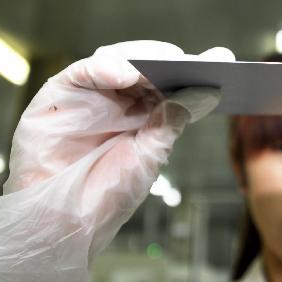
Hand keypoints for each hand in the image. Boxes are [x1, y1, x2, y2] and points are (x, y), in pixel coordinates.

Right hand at [0, 41, 233, 281]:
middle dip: (170, 60)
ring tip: (157, 69)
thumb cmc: (106, 192)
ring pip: (116, 59)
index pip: (173, 79)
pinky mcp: (58, 95)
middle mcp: (119, 97)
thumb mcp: (149, 154)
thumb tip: (209, 90)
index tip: (223, 57)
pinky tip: (121, 75)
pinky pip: (81, 72)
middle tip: (191, 61)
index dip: (196, 68)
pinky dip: (102, 68)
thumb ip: (174, 117)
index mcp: (146, 110)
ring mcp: (90, 93)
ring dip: (138, 60)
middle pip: (146, 64)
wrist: (61, 223)